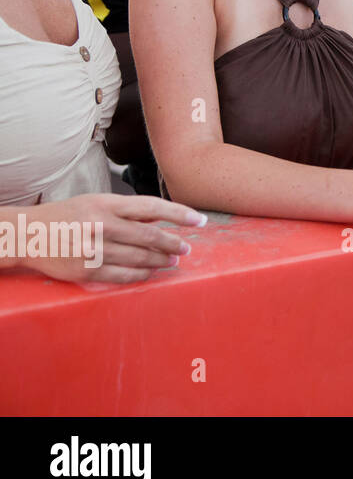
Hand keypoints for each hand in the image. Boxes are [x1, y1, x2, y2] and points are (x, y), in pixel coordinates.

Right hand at [10, 193, 204, 284]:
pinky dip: (140, 276)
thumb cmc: (67, 216)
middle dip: (173, 243)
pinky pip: (122, 276)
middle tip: (186, 248)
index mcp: (106, 204)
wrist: (28, 235)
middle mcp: (102, 226)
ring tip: (172, 261)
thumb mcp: (96, 203)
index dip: (179, 214)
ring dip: (160, 261)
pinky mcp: (87, 271)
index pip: (152, 207)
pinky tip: (149, 273)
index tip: (199, 220)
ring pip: (139, 258)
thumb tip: (163, 216)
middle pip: (150, 236)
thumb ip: (127, 210)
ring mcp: (94, 249)